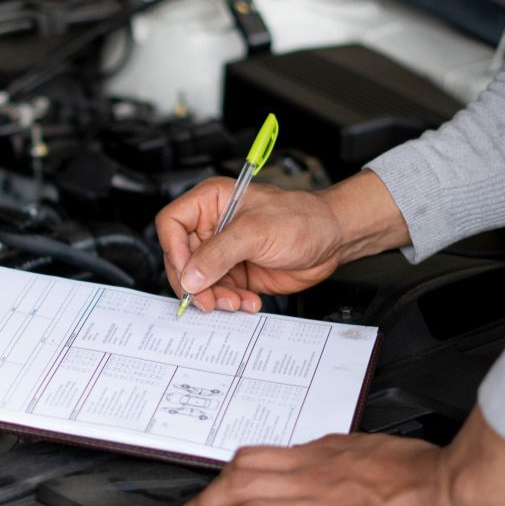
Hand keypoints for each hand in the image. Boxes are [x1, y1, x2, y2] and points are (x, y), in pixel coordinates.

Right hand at [155, 170, 409, 312]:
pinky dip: (230, 302)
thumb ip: (219, 254)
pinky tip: (248, 302)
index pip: (171, 224)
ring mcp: (222, 252)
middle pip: (180, 259)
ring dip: (214, 297)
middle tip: (207, 300)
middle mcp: (211, 227)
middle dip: (194, 283)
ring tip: (235, 303)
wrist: (332, 240)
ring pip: (198, 281)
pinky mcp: (235, 274)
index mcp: (210, 202)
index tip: (188, 273)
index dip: (174, 250)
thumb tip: (189, 276)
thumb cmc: (302, 218)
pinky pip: (219, 293)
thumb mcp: (256, 232)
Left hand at [159, 408, 504, 505]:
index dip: (214, 484)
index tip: (192, 503)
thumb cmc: (418, 472)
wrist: (461, 489)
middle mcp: (317, 479)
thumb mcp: (358, 450)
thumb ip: (323, 457)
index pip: (249, 464)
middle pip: (242, 489)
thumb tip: (294, 458)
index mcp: (317, 458)